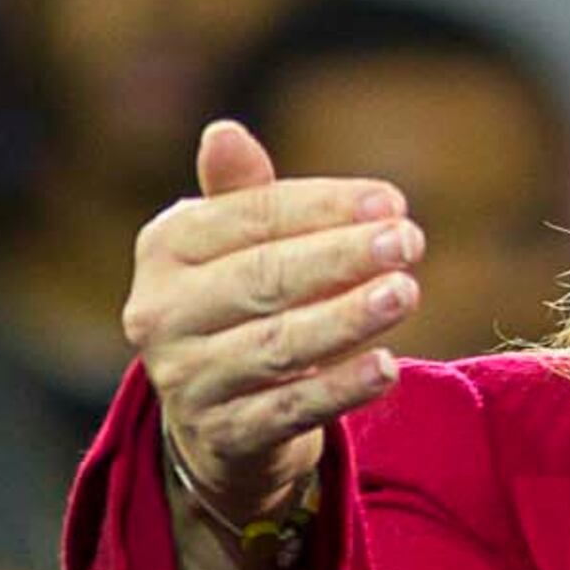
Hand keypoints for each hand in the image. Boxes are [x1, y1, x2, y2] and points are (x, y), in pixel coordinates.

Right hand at [121, 120, 419, 540]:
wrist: (218, 423)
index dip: (322, 207)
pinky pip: (289, 410)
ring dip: (347, 319)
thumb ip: (242, 195)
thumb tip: (223, 131)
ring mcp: (188, 380)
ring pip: (278, 346)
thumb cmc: (240, 308)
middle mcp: (161, 314)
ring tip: (406, 293)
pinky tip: (386, 368)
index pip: (249, 217)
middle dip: (340, 258)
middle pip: (262, 278)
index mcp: (165, 249)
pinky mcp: (224, 438)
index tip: (392, 202)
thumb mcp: (235, 248)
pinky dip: (340, 389)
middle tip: (408, 242)